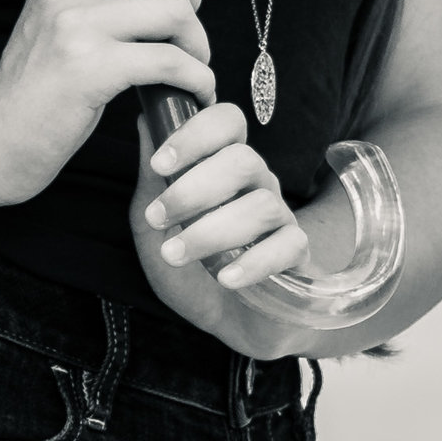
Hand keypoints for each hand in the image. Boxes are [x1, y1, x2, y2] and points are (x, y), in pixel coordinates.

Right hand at [0, 0, 211, 207]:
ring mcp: (74, 26)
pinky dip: (195, 80)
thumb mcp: (54, 21)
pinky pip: (170, 60)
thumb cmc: (38, 90)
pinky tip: (189, 94)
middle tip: (183, 30)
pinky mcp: (89, 69)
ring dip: (197, 44)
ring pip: (176, 8)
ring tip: (188, 68)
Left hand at [130, 98, 315, 334]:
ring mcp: (280, 217)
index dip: (195, 134)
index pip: (226, 122)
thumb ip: (151, 177)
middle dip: (194, 188)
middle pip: (243, 160)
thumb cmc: (189, 265)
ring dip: (212, 230)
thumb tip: (144, 120)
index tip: (159, 164)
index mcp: (224, 165)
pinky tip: (224, 278)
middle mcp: (257, 183)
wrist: (224, 320)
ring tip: (175, 254)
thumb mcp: (154, 224)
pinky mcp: (297, 255)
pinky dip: (255, 262)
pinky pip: (289, 246)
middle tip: (158, 218)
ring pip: (262, 205)